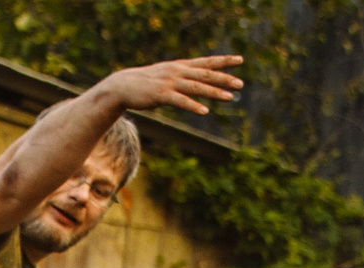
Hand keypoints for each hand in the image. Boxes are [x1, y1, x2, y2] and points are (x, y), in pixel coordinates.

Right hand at [97, 56, 244, 117]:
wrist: (123, 86)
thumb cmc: (148, 84)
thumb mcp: (168, 77)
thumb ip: (184, 79)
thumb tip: (199, 85)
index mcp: (181, 67)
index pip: (206, 62)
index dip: (223, 61)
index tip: (240, 60)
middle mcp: (178, 72)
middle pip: (205, 75)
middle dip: (224, 79)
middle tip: (241, 84)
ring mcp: (170, 83)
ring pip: (196, 87)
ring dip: (214, 92)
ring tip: (230, 98)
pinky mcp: (161, 95)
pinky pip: (180, 101)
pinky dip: (193, 106)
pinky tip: (204, 111)